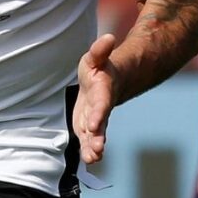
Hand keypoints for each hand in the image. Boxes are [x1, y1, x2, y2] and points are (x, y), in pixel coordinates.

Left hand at [73, 34, 117, 164]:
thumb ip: (100, 49)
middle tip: (97, 151)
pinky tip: (88, 161)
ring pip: (95, 136)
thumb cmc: (99, 68)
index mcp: (103, 92)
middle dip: (98, 138)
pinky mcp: (88, 126)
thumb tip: (109, 37)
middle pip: (100, 125)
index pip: (100, 104)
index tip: (94, 125)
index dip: (97, 114)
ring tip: (92, 159)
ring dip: (94, 147)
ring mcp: (96, 119)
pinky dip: (88, 150)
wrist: (106, 82)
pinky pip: (89, 140)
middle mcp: (101, 109)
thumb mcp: (96, 56)